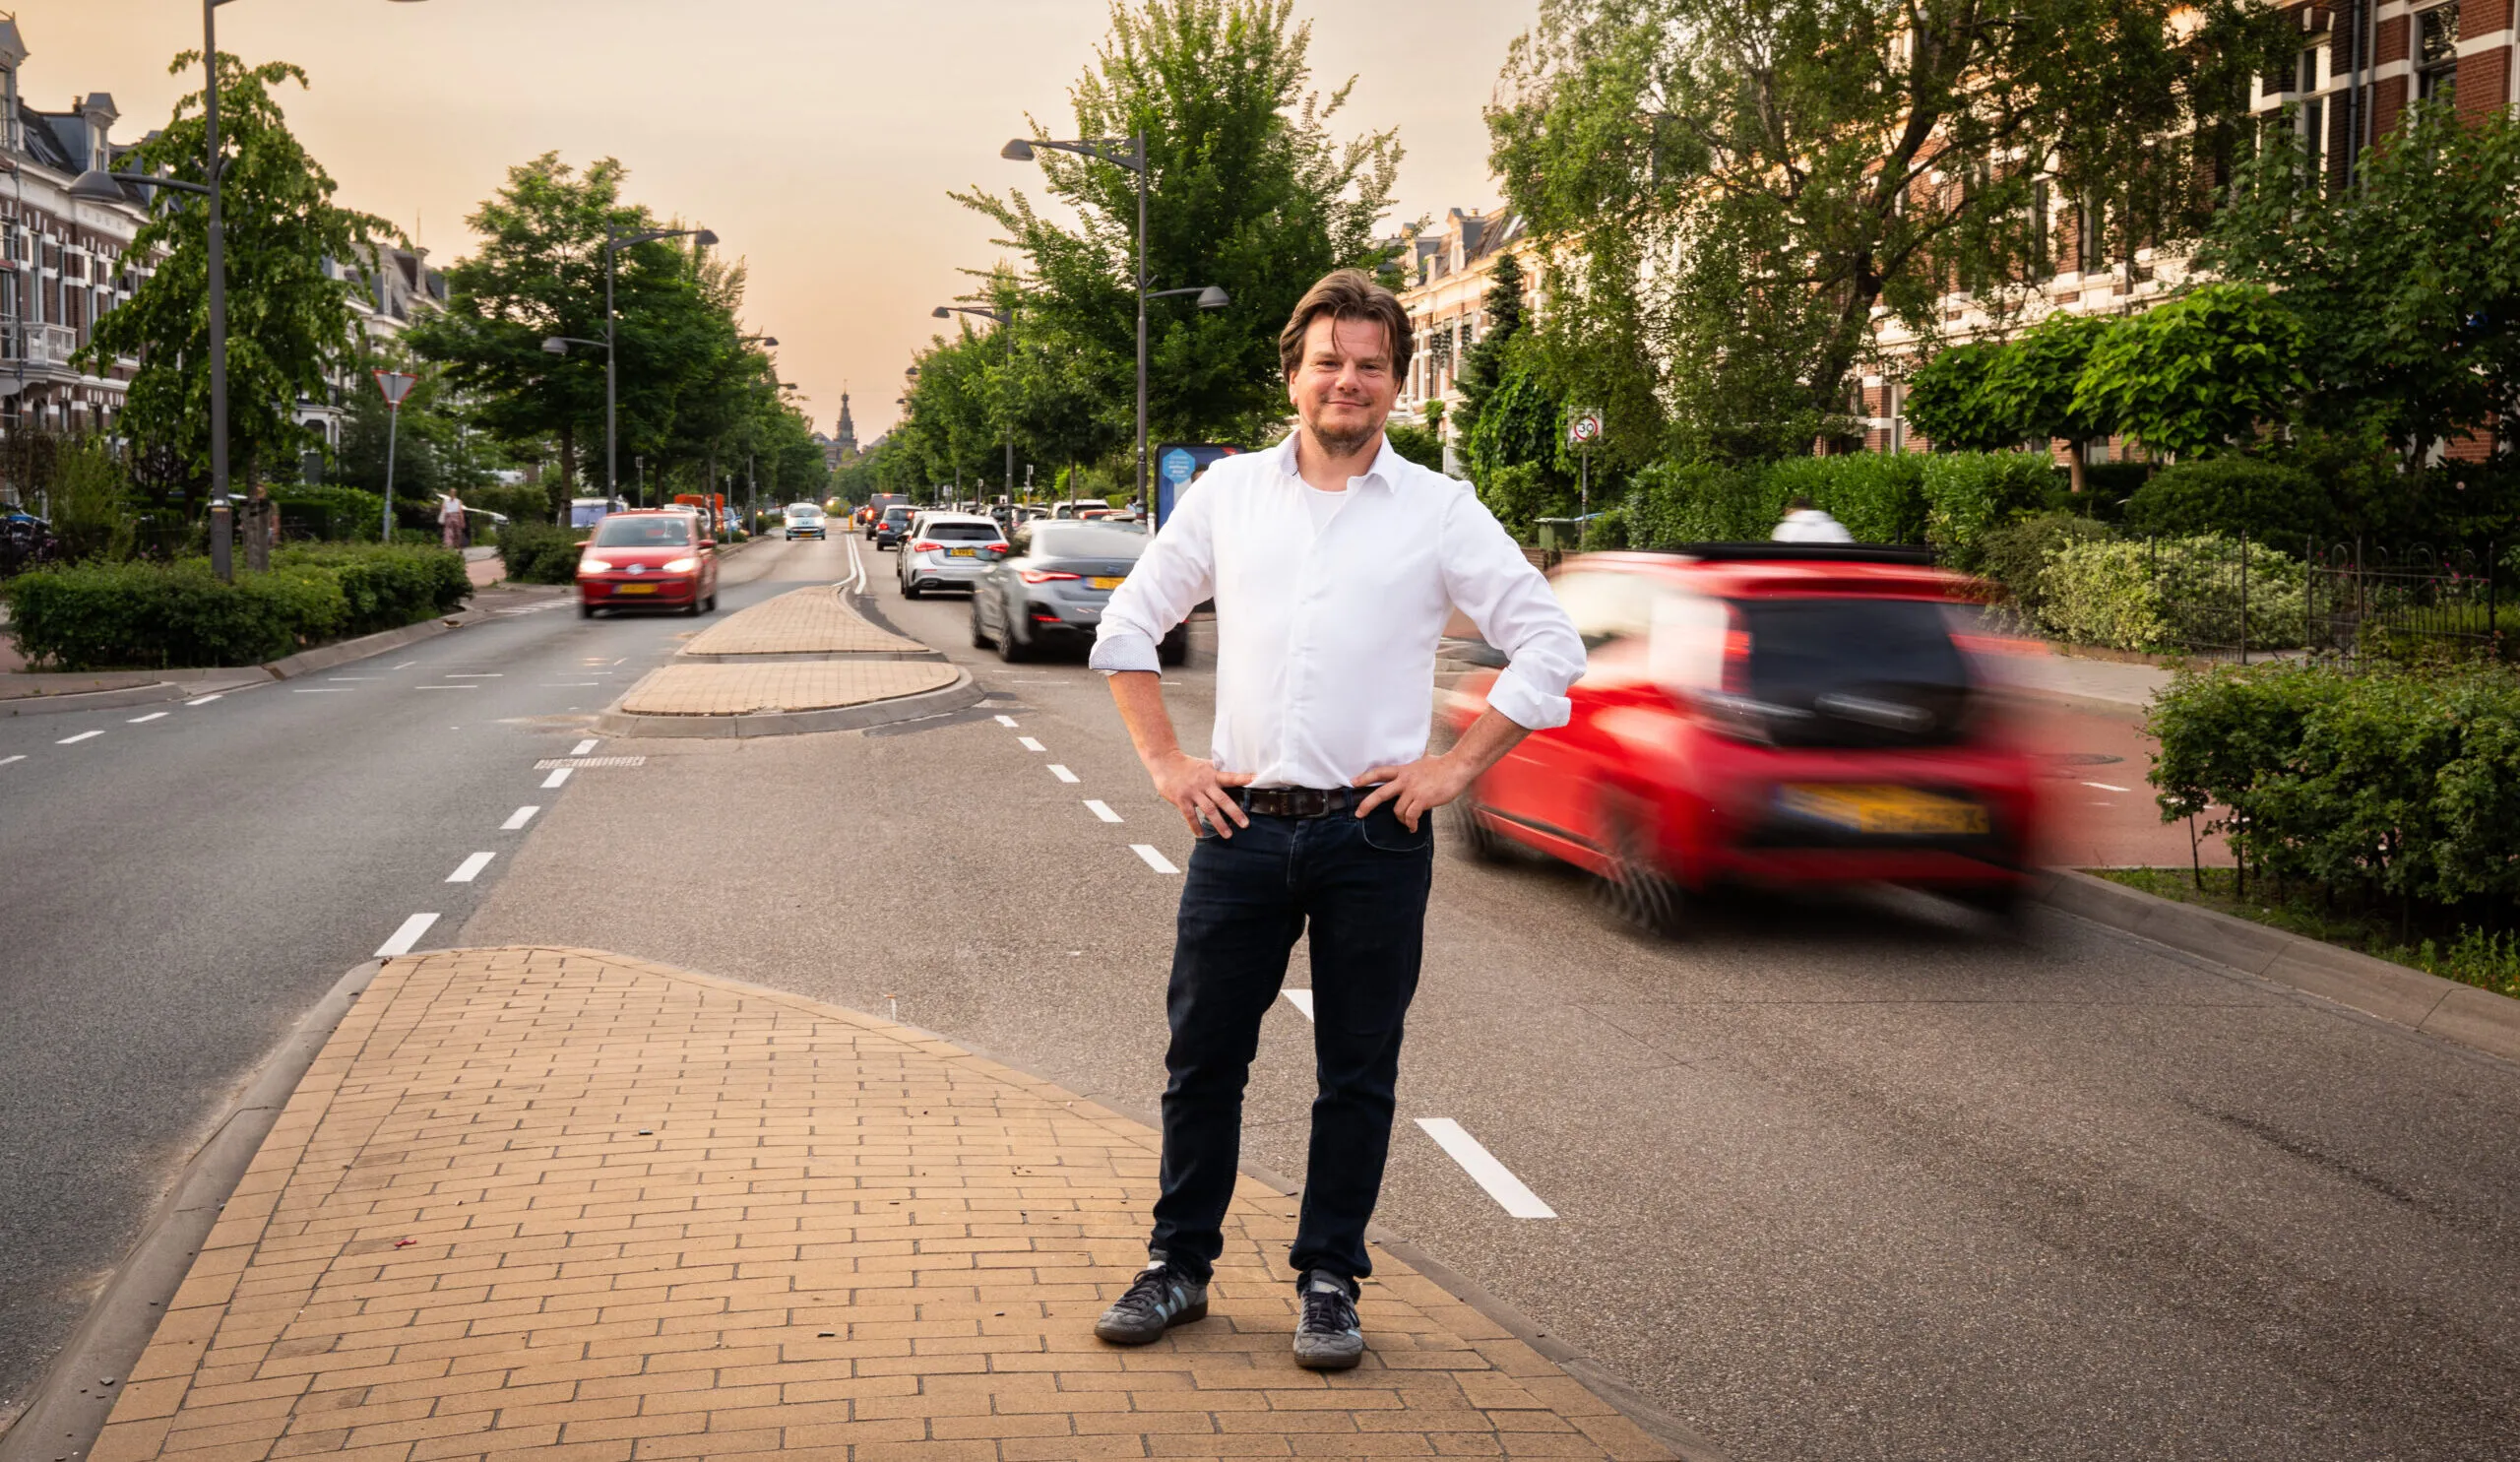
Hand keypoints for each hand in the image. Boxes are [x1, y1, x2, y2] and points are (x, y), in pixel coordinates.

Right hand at [1149, 750, 1253, 837]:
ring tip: (1228, 835)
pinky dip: (1195, 826)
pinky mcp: (1181, 799)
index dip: (1244, 778)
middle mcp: (1205, 783)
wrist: (1165, 761)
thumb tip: (1234, 777)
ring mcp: (1193, 792)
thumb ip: (1217, 773)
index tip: (1257, 780)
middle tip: (1245, 824)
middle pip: (1222, 799)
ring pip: (1209, 810)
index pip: (1231, 777)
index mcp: (1212, 774)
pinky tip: (1200, 834)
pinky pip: (1190, 815)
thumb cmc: (1187, 765)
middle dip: (1235, 812)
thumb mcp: (1205, 765)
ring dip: (1219, 824)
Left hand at [1353, 753, 1475, 831]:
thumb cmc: (1443, 765)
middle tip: (1359, 813)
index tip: (1353, 782)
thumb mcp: (1422, 763)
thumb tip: (1413, 769)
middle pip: (1380, 793)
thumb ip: (1413, 769)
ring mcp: (1413, 790)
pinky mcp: (1423, 800)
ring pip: (1397, 810)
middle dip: (1367, 805)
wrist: (1456, 766)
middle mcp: (1405, 780)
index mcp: (1403, 770)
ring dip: (1401, 819)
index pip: (1380, 772)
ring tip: (1407, 822)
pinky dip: (1410, 824)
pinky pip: (1410, 816)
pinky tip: (1412, 827)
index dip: (1365, 777)